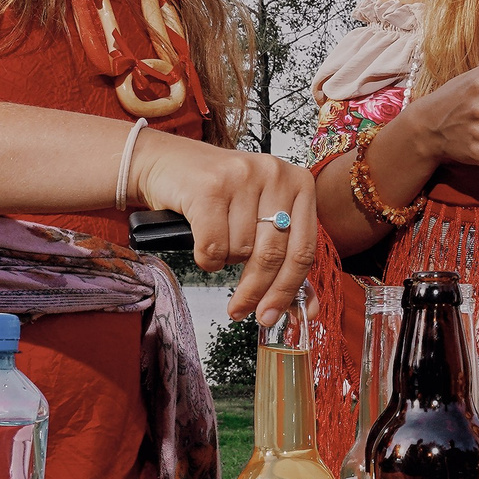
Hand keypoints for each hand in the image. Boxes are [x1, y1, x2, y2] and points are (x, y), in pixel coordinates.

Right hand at [130, 133, 316, 324]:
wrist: (172, 163)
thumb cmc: (221, 194)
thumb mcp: (262, 218)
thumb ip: (287, 260)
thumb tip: (307, 310)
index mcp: (300, 183)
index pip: (303, 250)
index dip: (287, 290)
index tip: (272, 315)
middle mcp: (276, 175)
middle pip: (273, 255)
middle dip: (255, 291)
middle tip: (240, 310)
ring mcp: (243, 178)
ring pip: (240, 252)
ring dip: (225, 261)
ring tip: (217, 242)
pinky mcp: (209, 187)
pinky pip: (213, 246)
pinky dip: (206, 258)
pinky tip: (202, 245)